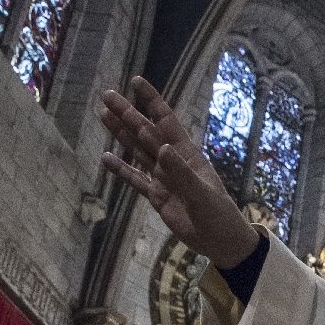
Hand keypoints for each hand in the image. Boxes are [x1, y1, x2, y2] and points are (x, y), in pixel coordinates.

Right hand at [101, 76, 259, 267]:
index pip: (166, 121)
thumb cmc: (219, 214)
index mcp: (188, 154)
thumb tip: (163, 148)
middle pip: (146, 132)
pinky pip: (135, 179)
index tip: (136, 81)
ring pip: (138, 150)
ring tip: (103, 115)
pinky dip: (121, 169)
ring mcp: (164, 177)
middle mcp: (173, 161)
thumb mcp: (202, 193)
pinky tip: (105, 158)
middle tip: (107, 96)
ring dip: (121, 134)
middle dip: (127, 114)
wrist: (220, 242)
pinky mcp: (157, 196)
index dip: (152, 101)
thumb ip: (181, 172)